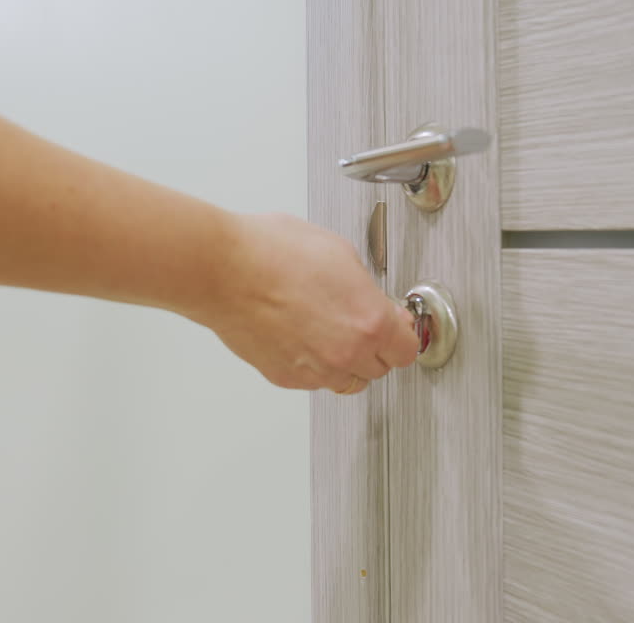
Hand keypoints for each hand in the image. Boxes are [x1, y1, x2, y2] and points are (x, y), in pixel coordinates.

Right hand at [203, 213, 418, 393]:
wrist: (225, 270)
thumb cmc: (273, 253)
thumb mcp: (341, 254)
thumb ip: (366, 289)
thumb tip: (371, 301)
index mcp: (370, 321)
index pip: (408, 349)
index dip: (402, 334)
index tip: (396, 326)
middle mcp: (346, 353)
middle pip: (380, 369)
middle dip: (376, 348)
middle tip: (360, 324)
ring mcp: (315, 370)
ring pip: (348, 381)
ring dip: (347, 362)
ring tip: (329, 332)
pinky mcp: (286, 377)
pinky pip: (314, 380)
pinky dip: (314, 365)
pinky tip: (302, 336)